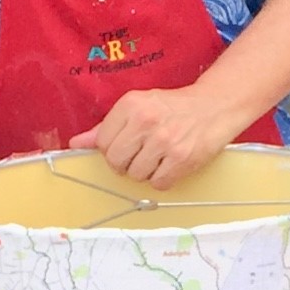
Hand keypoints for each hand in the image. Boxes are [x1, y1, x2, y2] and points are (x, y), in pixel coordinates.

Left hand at [68, 86, 230, 190]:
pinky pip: (158, 184)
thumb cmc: (171, 108)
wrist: (214, 106)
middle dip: (126, 163)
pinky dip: (163, 179)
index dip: (112, 148)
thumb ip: (107, 126)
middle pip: (116, 161)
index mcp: (130, 105)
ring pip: (136, 175)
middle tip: (141, 153)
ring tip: (158, 156)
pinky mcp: (182, 158)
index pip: (102, 142)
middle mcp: (145, 120)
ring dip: (146, 172)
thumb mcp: (138, 107)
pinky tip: (170, 163)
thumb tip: (76, 143)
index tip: (126, 144)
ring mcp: (164, 140)